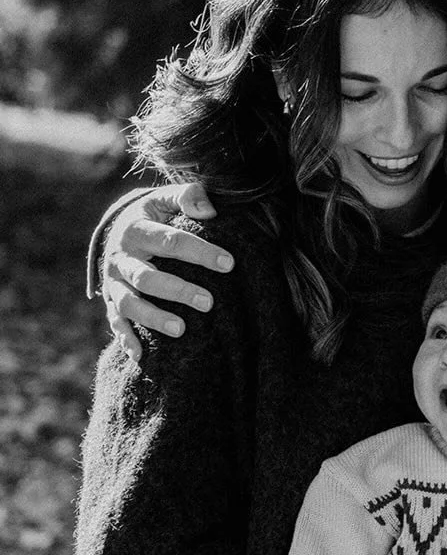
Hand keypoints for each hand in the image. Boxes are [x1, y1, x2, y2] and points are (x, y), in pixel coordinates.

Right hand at [102, 183, 226, 359]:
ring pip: (128, 304)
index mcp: (137, 229)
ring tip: (181, 330)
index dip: (200, 252)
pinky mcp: (110, 302)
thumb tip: (209, 211)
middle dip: (177, 291)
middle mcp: (121, 258)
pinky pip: (115, 323)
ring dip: (153, 318)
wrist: (119, 228)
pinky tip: (142, 357)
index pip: (170, 241)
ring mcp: (113, 282)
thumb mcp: (166, 199)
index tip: (229, 263)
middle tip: (209, 303)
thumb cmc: (156, 214)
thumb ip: (187, 197)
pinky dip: (126, 340)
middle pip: (147, 277)